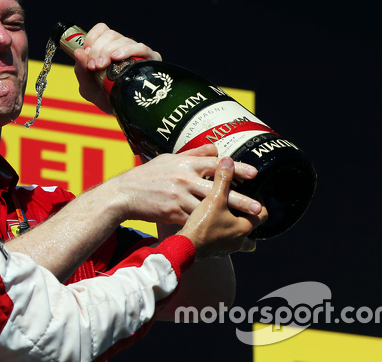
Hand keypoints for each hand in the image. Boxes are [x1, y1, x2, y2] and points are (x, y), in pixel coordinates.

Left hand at [72, 23, 160, 113]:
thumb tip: (78, 52)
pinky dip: (128, 50)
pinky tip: (118, 58)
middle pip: (110, 34)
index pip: (102, 29)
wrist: (123, 112)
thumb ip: (81, 71)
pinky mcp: (151, 60)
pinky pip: (141, 48)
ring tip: (103, 66)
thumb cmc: (105, 97)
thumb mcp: (88, 87)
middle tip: (94, 66)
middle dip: (98, 49)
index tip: (86, 52)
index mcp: (108, 48)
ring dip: (109, 51)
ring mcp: (137, 52)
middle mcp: (122, 46)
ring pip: (123, 40)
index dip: (92, 37)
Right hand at [107, 144, 262, 223]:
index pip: (215, 164)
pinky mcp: (173, 213)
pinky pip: (194, 220)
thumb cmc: (148, 175)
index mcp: (184, 163)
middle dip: (239, 199)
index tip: (254, 174)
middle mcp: (184, 179)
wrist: (124, 194)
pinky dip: (208, 227)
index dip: (236, 168)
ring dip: (228, 216)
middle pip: (217, 190)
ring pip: (209, 209)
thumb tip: (216, 148)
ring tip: (245, 224)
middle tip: (257, 206)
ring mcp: (178, 197)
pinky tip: (222, 233)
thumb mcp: (169, 158)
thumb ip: (194, 154)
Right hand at [178, 157, 267, 259]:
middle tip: (242, 209)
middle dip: (247, 219)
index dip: (258, 203)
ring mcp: (226, 248)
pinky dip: (220, 238)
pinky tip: (212, 230)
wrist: (181, 247)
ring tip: (227, 220)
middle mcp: (238, 239)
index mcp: (243, 226)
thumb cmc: (200, 224)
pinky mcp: (213, 252)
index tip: (253, 195)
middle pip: (252, 230)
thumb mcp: (213, 197)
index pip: (262, 213)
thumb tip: (228, 161)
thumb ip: (222, 179)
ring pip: (238, 240)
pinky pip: (222, 245)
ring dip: (234, 230)